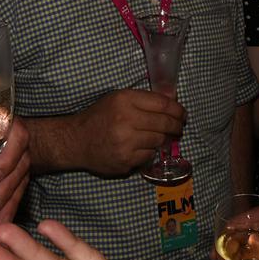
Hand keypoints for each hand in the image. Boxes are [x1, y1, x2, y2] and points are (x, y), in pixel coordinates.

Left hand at [0, 94, 31, 224]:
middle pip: (19, 164)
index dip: (7, 159)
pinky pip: (15, 188)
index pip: (17, 137)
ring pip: (19, 179)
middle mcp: (15, 137)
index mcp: (4, 119)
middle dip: (4, 189)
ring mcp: (16, 155)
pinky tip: (1, 221)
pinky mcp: (12, 170)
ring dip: (7, 202)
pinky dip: (8, 205)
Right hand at [72, 89, 186, 176]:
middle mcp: (126, 120)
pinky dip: (148, 151)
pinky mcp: (125, 160)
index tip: (182, 114)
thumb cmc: (99, 117)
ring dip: (162, 139)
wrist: (76, 141)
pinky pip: (149, 155)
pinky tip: (140, 147)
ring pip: (159, 141)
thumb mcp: (117, 99)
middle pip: (164, 123)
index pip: (162, 104)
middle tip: (179, 128)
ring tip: (158, 137)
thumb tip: (173, 99)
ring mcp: (126, 142)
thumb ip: (144, 99)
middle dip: (176, 126)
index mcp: (124, 100)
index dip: (177, 109)